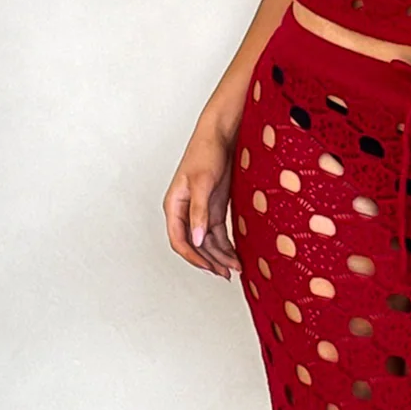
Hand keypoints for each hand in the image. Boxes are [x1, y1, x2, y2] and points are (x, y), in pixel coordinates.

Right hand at [164, 120, 241, 280]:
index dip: (193, 257)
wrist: (221, 135)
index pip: (179, 240)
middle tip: (226, 274)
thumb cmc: (205, 153)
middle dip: (209, 261)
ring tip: (235, 269)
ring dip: (219, 256)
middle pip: (194, 245)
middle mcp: (184, 212)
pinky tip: (236, 255)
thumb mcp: (202, 183)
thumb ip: (199, 212)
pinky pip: (218, 234)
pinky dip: (226, 246)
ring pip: (207, 242)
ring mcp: (200, 211)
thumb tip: (196, 240)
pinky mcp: (214, 209)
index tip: (209, 268)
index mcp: (174, 206)